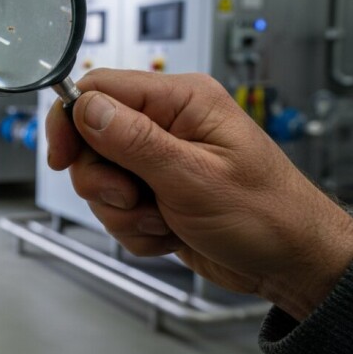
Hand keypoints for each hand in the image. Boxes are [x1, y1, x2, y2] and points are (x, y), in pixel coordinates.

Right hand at [46, 69, 352, 320]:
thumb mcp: (193, 177)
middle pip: (91, 139)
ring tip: (162, 219)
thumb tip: (85, 107)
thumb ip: (134, 140)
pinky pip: (116, 208)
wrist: (290, 264)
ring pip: (100, 179)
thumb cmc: (266, 215)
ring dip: (123, 211)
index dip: (71, 121)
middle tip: (133, 198)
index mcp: (180, 100)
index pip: (99, 89)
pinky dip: (135, 229)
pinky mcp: (154, 191)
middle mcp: (166, 124)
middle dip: (103, 180)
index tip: (62, 157)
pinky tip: (169, 231)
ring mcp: (158, 160)